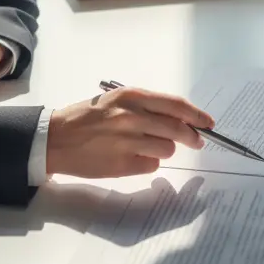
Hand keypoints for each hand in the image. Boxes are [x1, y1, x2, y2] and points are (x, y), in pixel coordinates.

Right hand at [47, 85, 211, 178]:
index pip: (176, 105)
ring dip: (164, 149)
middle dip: (192, 137)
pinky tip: (132, 157)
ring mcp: (127, 142)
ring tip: (147, 146)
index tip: (208, 123)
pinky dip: (148, 163)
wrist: (55, 138)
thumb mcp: (117, 101)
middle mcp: (131, 117)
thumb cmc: (88, 117)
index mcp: (132, 97)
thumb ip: (147, 107)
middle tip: (196, 141)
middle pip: (177, 129)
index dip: (196, 115)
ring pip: (166, 149)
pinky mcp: (122, 165)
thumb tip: (181, 119)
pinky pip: (151, 166)